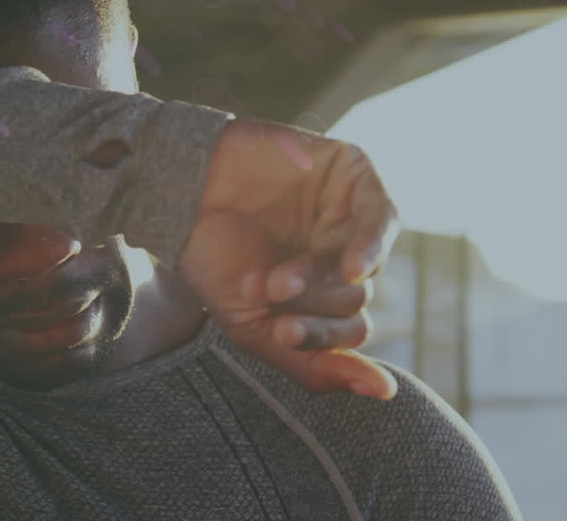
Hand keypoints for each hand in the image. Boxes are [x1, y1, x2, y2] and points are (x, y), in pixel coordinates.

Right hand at [178, 118, 400, 399]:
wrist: (182, 190)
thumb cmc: (211, 257)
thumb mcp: (252, 327)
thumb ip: (312, 364)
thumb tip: (384, 392)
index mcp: (319, 295)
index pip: (346, 332)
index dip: (320, 338)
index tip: (282, 331)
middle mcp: (340, 257)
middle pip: (355, 300)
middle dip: (311, 305)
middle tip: (268, 293)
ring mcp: (350, 216)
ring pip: (366, 265)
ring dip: (324, 279)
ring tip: (279, 281)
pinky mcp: (354, 175)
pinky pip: (383, 216)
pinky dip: (372, 245)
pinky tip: (354, 265)